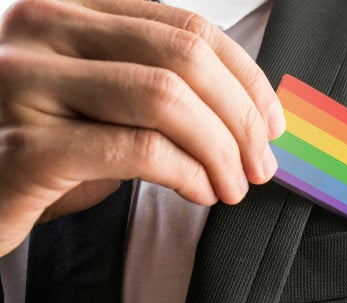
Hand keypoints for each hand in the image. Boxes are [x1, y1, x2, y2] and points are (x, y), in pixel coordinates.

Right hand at [0, 0, 284, 256]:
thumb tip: (252, 111)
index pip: (188, 29)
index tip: (273, 122)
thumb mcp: (107, 99)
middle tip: (261, 163)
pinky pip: (139, 150)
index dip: (246, 77)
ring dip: (220, 150)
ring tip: (234, 184)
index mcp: (75, 10)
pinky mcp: (27, 146)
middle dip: (241, 117)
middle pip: (185, 57)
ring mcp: (28, 82)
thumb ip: (163, 85)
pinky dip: (188, 174)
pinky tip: (200, 192)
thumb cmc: (49, 145)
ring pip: (166, 98)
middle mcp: (46, 29)